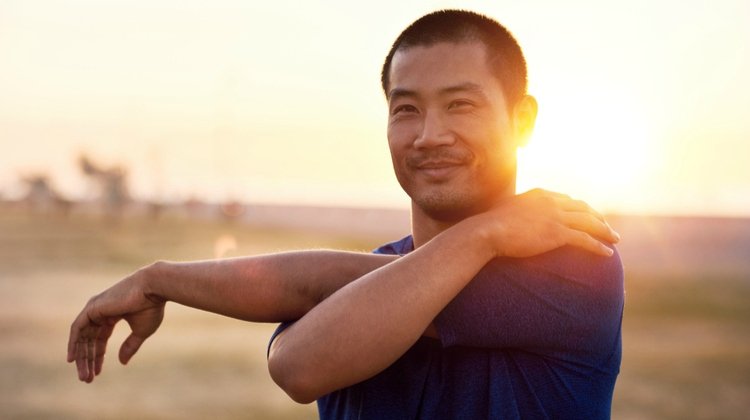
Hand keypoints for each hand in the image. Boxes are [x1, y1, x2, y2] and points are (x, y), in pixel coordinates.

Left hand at [67, 267, 164, 382]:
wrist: (152, 289)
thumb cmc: (151, 307)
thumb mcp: (141, 331)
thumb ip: (130, 346)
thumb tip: (122, 363)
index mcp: (113, 315)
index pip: (100, 339)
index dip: (98, 357)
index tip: (97, 373)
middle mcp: (100, 311)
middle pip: (89, 340)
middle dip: (88, 360)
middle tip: (87, 379)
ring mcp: (95, 309)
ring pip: (82, 337)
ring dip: (81, 357)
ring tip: (83, 375)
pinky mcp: (91, 308)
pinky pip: (76, 329)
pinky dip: (73, 344)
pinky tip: (72, 359)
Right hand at [477, 189, 619, 257]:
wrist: (487, 231)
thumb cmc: (489, 225)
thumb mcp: (504, 211)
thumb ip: (515, 211)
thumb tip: (512, 218)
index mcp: (540, 194)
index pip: (567, 200)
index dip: (580, 209)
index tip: (587, 216)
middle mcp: (551, 202)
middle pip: (582, 208)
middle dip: (598, 217)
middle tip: (607, 227)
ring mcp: (555, 216)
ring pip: (589, 222)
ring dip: (604, 231)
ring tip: (614, 239)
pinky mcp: (557, 233)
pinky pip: (585, 239)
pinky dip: (598, 246)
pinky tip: (607, 254)